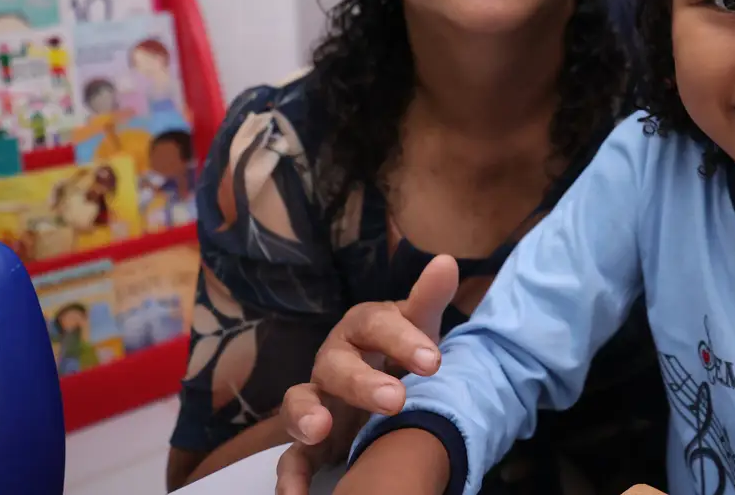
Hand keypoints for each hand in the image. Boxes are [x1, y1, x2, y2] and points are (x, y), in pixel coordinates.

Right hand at [275, 255, 459, 494]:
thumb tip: (446, 261)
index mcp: (361, 330)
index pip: (376, 325)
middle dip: (363, 382)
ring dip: (305, 415)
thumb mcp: (418, 327)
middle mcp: (333, 361)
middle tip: (395, 399)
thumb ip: (427, 300)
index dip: (403, 340)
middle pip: (337, 365)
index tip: (435, 361)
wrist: (383, 385)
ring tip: (318, 430)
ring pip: (299, 402)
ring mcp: (316, 401)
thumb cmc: (402, 351)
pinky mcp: (309, 441)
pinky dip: (288, 476)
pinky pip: (290, 457)